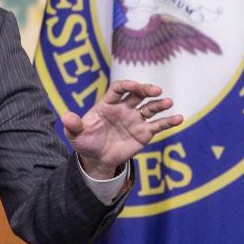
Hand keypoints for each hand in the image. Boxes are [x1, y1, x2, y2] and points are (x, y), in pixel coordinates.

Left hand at [60, 78, 182, 180]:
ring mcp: (136, 119)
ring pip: (150, 108)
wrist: (97, 158)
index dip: (127, 85)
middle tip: (156, 90)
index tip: (134, 86)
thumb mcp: (75, 135)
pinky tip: (179, 118)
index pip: (119, 89)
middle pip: (138, 94)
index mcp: (108, 103)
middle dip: (146, 90)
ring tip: (168, 102)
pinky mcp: (144, 133)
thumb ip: (73, 125)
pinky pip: (158, 125)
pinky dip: (169, 121)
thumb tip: (65, 117)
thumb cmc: (86, 142)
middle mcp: (124, 108)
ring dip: (160, 104)